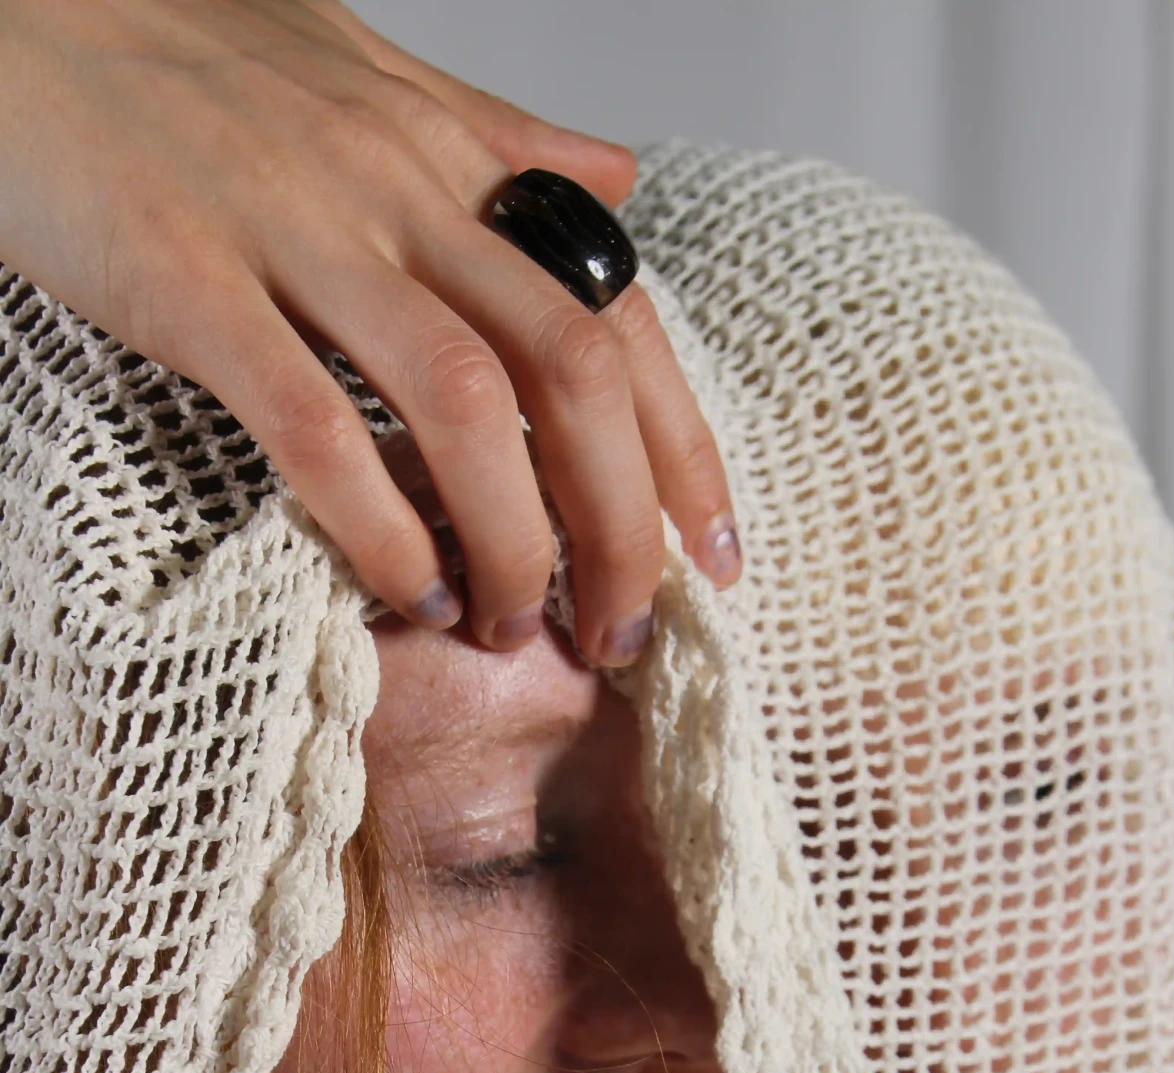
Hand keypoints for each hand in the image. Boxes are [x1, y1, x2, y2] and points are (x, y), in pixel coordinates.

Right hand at [0, 0, 740, 664]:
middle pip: (570, 369)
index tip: (710, 551)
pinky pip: (312, 422)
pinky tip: (403, 587)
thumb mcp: (369, 76)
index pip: (617, 309)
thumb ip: (497, 145)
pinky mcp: (189, 280)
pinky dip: (374, 522)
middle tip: (619, 630)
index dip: (682, 442)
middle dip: (619, 520)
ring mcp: (295, 234)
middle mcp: (397, 192)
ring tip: (509, 624)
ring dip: (512, 537)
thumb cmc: (180, 50)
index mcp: (446, 158)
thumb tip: (622, 182)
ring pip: (464, 404)